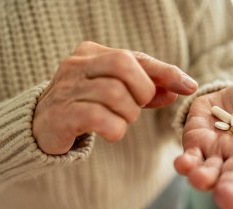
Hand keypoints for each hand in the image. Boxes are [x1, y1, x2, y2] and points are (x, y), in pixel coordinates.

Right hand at [33, 41, 197, 154]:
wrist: (43, 125)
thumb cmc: (85, 104)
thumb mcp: (116, 90)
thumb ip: (146, 87)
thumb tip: (180, 88)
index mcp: (91, 52)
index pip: (136, 57)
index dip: (166, 72)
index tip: (190, 86)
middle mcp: (77, 64)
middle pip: (125, 66)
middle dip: (142, 91)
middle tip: (136, 106)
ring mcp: (67, 88)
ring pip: (115, 94)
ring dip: (127, 114)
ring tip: (120, 120)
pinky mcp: (62, 114)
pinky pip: (100, 118)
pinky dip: (115, 128)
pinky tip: (111, 132)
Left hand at [174, 84, 232, 208]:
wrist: (222, 96)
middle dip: (231, 189)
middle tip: (227, 199)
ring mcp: (216, 157)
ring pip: (211, 173)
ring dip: (205, 178)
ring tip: (199, 179)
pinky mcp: (195, 149)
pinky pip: (190, 160)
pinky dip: (186, 164)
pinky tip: (181, 164)